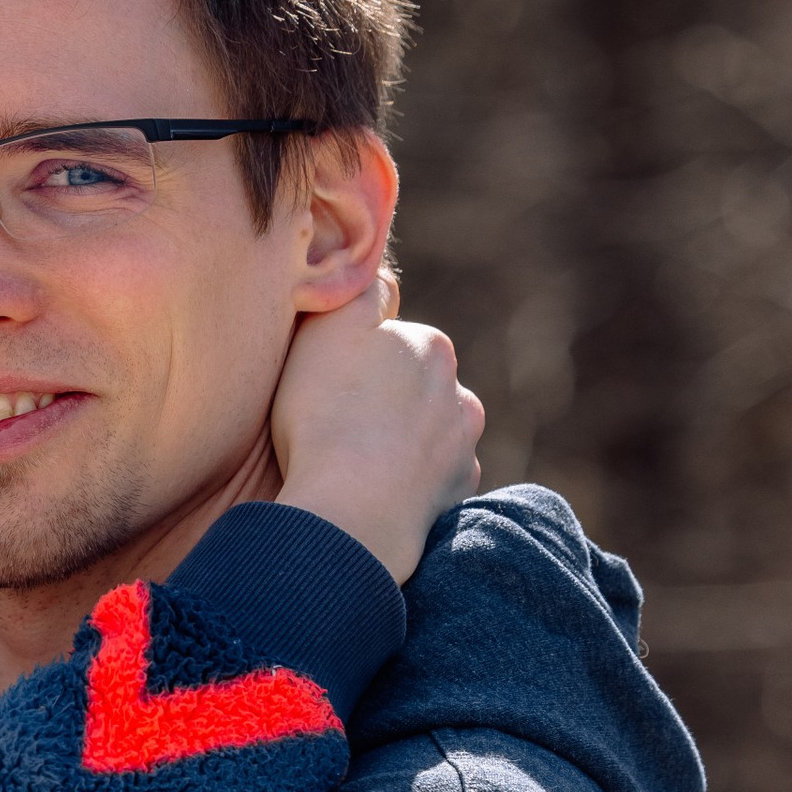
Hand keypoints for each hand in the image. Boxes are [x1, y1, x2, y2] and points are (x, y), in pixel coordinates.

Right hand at [269, 275, 482, 583]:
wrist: (350, 512)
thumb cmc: (327, 417)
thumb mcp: (327, 331)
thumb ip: (360, 294)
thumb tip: (382, 280)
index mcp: (430, 346)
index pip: (392, 343)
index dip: (356, 364)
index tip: (329, 387)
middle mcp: (459, 393)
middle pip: (416, 390)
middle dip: (387, 403)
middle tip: (338, 428)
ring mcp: (463, 448)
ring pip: (429, 436)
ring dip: (403, 445)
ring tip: (357, 467)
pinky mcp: (458, 495)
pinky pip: (432, 482)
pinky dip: (410, 485)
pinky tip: (375, 494)